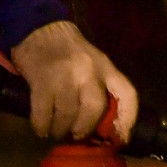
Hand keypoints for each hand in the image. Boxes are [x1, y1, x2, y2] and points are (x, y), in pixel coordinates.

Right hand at [10, 20, 137, 142]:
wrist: (39, 28)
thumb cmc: (68, 51)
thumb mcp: (92, 63)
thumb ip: (99, 87)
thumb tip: (101, 126)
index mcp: (105, 67)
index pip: (127, 94)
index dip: (127, 119)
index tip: (120, 138)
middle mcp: (88, 71)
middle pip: (94, 109)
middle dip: (84, 128)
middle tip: (76, 135)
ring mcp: (64, 76)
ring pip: (68, 115)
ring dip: (61, 130)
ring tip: (56, 131)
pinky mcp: (42, 81)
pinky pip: (43, 114)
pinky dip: (42, 126)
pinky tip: (41, 128)